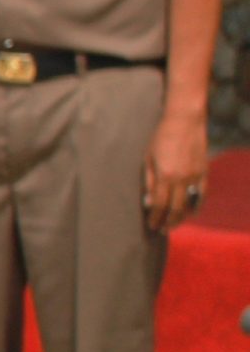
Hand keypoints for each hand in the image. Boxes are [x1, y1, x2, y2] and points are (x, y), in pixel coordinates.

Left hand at [143, 114, 207, 231]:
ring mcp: (195, 176)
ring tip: (173, 225)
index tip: (151, 226)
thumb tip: (148, 202)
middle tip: (162, 231)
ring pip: (190, 204)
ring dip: (182, 217)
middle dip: (168, 222)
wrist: (185, 121)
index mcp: (165, 175)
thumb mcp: (147, 158)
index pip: (159, 205)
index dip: (155, 218)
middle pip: (176, 209)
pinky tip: (190, 212)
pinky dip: (196, 206)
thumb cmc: (161, 138)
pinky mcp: (204, 172)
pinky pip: (201, 195)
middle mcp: (182, 178)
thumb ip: (148, 181)